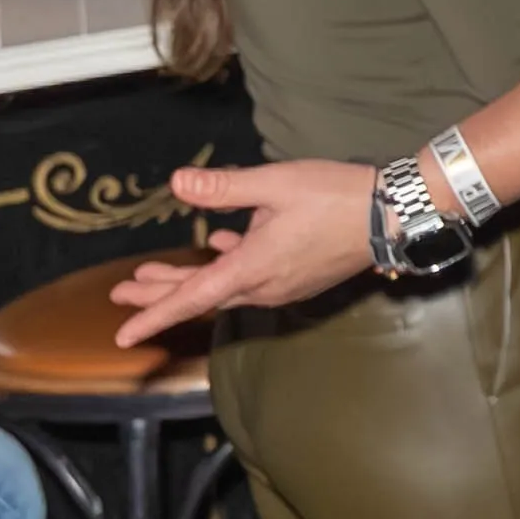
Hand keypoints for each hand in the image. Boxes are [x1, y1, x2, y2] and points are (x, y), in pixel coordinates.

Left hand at [111, 158, 384, 344]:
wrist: (397, 214)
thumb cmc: (338, 196)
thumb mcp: (276, 184)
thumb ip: (224, 188)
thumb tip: (177, 183)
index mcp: (254, 267)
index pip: (193, 297)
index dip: (154, 314)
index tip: (123, 335)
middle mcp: (266, 285)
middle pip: (203, 296)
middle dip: (160, 293)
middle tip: (122, 291)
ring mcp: (285, 286)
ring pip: (225, 289)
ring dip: (190, 280)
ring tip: (156, 271)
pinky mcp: (300, 279)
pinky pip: (251, 281)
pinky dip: (226, 269)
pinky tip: (222, 247)